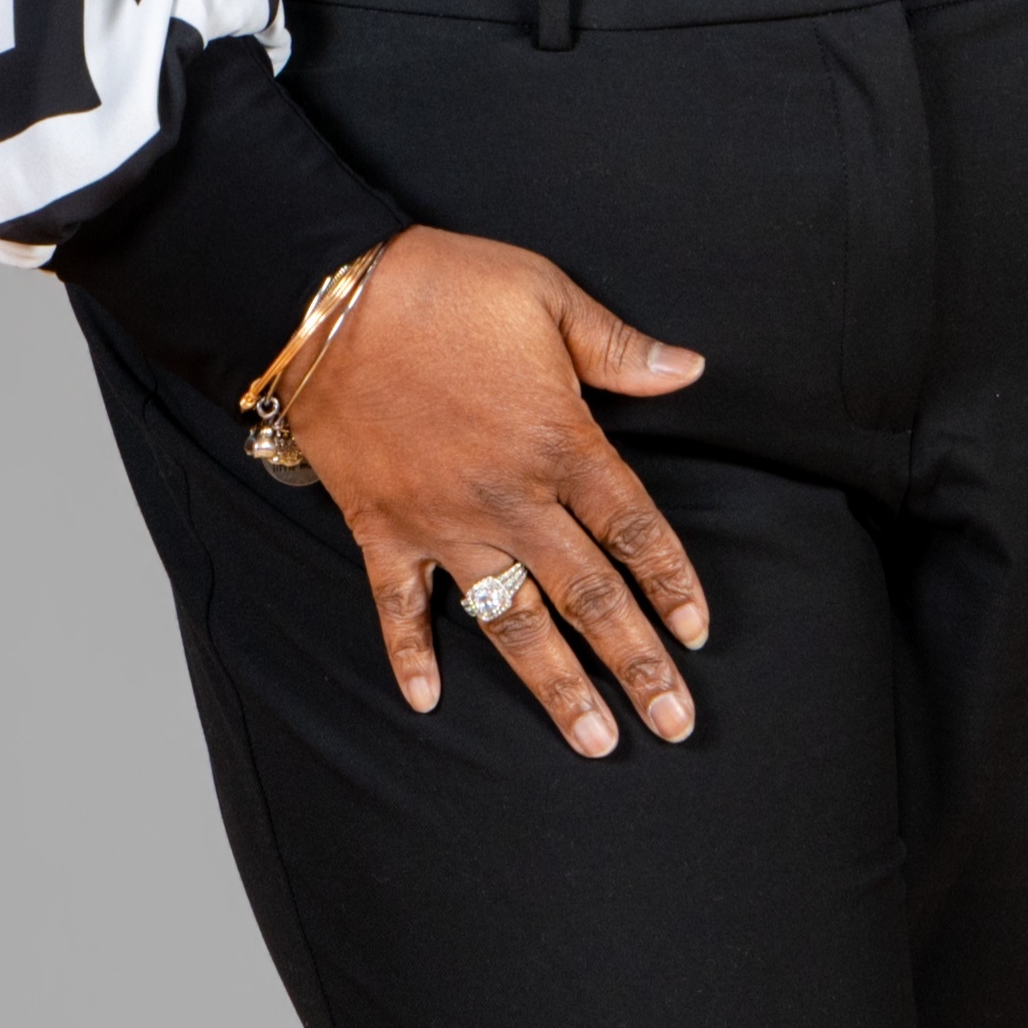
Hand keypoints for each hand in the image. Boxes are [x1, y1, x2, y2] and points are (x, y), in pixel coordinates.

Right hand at [283, 224, 710, 759]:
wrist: (328, 298)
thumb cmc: (444, 286)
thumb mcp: (546, 296)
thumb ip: (619, 348)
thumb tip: (690, 368)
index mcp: (559, 440)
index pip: (633, 528)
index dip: (672, 582)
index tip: (699, 633)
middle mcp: (510, 499)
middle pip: (588, 596)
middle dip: (637, 664)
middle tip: (675, 724)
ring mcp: (444, 523)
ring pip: (512, 622)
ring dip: (556, 686)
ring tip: (594, 741)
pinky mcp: (382, 528)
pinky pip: (399, 608)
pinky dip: (411, 656)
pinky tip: (426, 702)